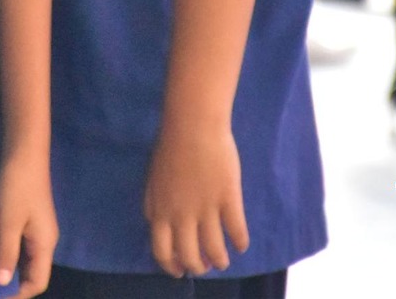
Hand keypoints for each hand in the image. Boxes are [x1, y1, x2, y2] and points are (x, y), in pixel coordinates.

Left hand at [0, 145, 57, 297]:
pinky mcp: (27, 218)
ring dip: (8, 270)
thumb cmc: (18, 185)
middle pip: (32, 274)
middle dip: (12, 286)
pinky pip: (19, 246)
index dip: (18, 295)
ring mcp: (36, 228)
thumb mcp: (9, 221)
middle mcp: (44, 239)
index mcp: (45, 243)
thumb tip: (1, 284)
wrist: (23, 149)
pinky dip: (6, 256)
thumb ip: (6, 253)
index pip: (37, 282)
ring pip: (24, 260)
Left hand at [143, 117, 247, 277]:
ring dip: (220, 260)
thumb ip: (154, 205)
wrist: (192, 125)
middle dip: (197, 266)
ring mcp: (206, 208)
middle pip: (189, 256)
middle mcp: (181, 216)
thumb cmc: (170, 148)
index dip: (172, 266)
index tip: (180, 271)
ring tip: (223, 262)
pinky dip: (240, 241)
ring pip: (214, 249)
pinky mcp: (228, 198)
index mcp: (160, 212)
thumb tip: (156, 224)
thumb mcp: (153, 181)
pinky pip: (236, 230)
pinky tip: (242, 244)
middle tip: (205, 266)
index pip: (162, 252)